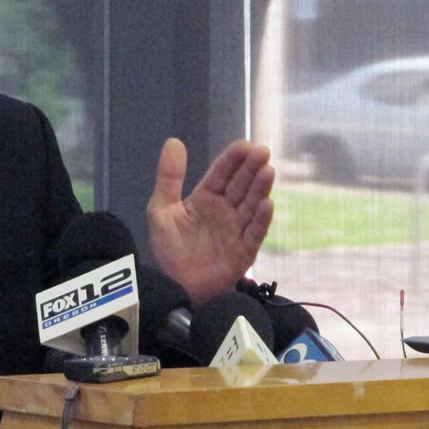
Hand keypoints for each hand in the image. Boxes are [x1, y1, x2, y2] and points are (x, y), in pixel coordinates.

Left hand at [147, 138, 273, 301]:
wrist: (174, 287)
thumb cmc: (170, 250)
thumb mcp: (161, 210)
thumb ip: (168, 178)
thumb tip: (173, 141)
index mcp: (206, 198)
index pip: (221, 174)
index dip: (232, 160)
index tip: (244, 145)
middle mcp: (225, 210)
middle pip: (241, 185)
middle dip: (251, 168)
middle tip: (262, 152)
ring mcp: (236, 229)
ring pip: (251, 205)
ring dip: (260, 189)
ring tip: (268, 171)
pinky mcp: (244, 251)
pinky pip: (255, 233)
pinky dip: (261, 219)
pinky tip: (267, 204)